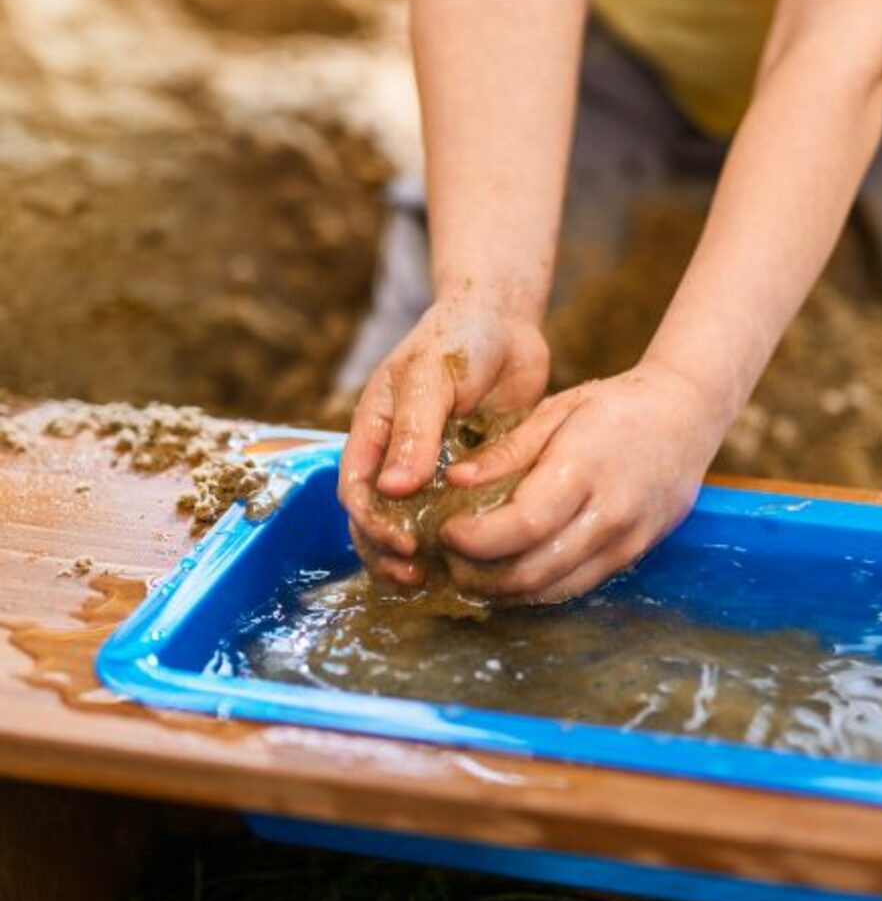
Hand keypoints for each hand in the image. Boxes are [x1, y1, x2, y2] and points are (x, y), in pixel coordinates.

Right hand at [338, 294, 548, 583]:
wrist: (505, 321)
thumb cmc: (459, 337)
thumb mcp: (430, 377)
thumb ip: (413, 430)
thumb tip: (391, 489)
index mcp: (373, 432)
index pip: (357, 490)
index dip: (372, 524)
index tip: (403, 545)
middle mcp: (396, 456)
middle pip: (377, 519)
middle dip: (388, 552)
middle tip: (418, 574)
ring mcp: (431, 468)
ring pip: (413, 524)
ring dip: (419, 555)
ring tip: (439, 579)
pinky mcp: (467, 476)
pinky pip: (456, 517)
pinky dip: (459, 541)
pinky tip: (476, 560)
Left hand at [438, 361, 727, 602]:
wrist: (687, 415)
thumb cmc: (617, 405)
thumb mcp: (557, 409)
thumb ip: (507, 450)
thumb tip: (456, 481)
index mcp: (584, 468)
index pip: (523, 525)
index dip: (476, 539)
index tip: (446, 532)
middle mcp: (609, 513)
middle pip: (535, 569)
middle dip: (482, 574)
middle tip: (450, 560)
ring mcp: (627, 540)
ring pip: (557, 588)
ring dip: (508, 591)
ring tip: (474, 573)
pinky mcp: (635, 555)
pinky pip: (580, 585)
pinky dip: (541, 588)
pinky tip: (514, 575)